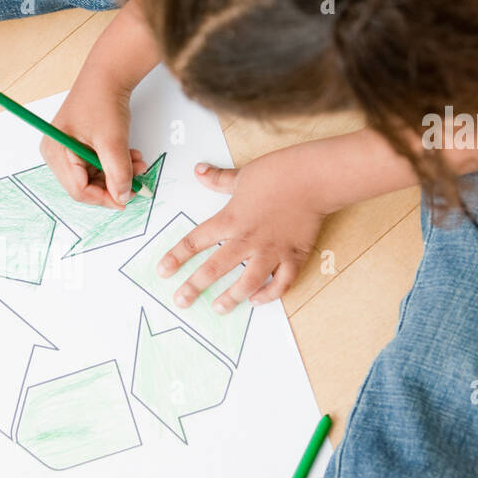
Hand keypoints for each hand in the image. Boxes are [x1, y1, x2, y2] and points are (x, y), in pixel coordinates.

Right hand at [41, 73, 146, 209]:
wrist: (108, 76)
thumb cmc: (102, 100)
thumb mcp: (113, 141)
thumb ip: (118, 173)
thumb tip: (123, 197)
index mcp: (56, 152)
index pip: (78, 190)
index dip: (104, 198)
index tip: (126, 200)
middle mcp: (57, 154)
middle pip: (85, 186)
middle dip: (112, 185)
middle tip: (137, 182)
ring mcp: (67, 151)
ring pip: (94, 177)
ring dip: (118, 175)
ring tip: (137, 165)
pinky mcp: (79, 147)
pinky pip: (97, 166)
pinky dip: (115, 165)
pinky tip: (130, 157)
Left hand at [157, 152, 325, 311]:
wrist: (314, 177)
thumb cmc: (279, 172)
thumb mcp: (243, 174)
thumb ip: (219, 179)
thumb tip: (199, 170)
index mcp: (231, 220)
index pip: (195, 241)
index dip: (176, 257)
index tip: (163, 271)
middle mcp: (247, 240)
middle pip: (214, 268)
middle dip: (194, 286)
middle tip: (181, 301)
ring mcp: (271, 251)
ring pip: (247, 282)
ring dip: (232, 297)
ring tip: (219, 307)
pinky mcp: (294, 256)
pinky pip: (281, 283)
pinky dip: (270, 294)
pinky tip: (258, 300)